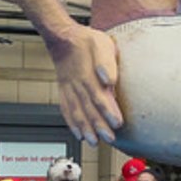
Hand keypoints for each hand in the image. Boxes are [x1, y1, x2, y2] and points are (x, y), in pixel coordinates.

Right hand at [47, 24, 123, 144]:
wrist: (62, 38)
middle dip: (99, 126)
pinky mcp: (64, 91)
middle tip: (109, 139)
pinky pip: (66, 110)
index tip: (117, 123)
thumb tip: (109, 79)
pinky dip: (72, 123)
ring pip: (77, 112)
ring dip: (85, 129)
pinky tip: (78, 133)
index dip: (109, 111)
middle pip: (89, 109)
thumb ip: (106, 62)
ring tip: (94, 142)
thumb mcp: (102, 44)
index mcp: (88, 75)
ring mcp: (69, 89)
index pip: (100, 97)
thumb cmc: (86, 41)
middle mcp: (78, 85)